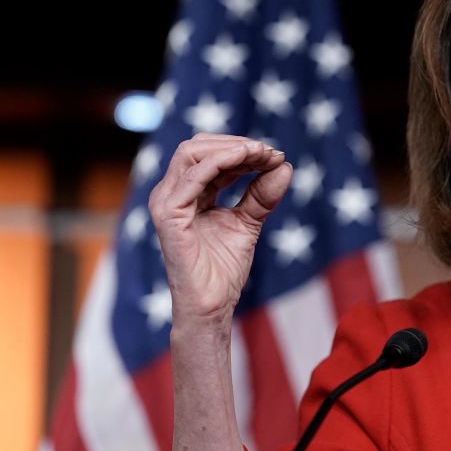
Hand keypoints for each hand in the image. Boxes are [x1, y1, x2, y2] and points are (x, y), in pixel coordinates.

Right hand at [148, 133, 292, 329]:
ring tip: (262, 154)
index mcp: (187, 193)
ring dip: (232, 148)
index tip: (276, 156)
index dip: (243, 150)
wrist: (212, 306)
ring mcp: (165, 201)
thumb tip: (285, 166)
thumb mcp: (248, 223)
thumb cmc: (223, 270)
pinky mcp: (168, 214)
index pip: (210, 155)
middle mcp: (171, 192)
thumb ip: (262, 195)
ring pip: (192, 152)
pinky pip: (192, 176)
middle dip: (238, 144)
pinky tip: (246, 160)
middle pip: (199, 146)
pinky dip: (220, 161)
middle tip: (271, 153)